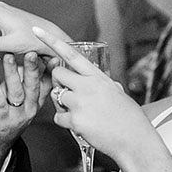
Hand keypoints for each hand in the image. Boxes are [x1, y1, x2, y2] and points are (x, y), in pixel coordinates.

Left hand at [0, 52, 49, 166]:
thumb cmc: (9, 116)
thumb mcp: (23, 99)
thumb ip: (26, 81)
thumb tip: (29, 60)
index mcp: (36, 103)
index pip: (46, 85)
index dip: (50, 71)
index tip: (54, 57)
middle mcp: (29, 109)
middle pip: (33, 86)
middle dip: (33, 68)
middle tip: (32, 52)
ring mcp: (16, 115)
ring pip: (16, 91)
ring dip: (12, 72)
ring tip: (8, 56)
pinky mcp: (1, 119)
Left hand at [32, 27, 156, 167]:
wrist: (134, 139)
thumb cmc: (130, 118)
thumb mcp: (119, 93)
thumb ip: (107, 85)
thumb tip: (107, 82)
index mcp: (98, 77)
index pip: (71, 54)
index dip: (51, 42)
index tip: (37, 31)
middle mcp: (87, 86)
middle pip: (58, 74)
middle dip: (60, 82)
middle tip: (71, 93)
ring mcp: (80, 102)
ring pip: (57, 96)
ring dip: (64, 104)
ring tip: (82, 112)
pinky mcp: (75, 120)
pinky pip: (59, 117)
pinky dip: (66, 122)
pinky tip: (81, 125)